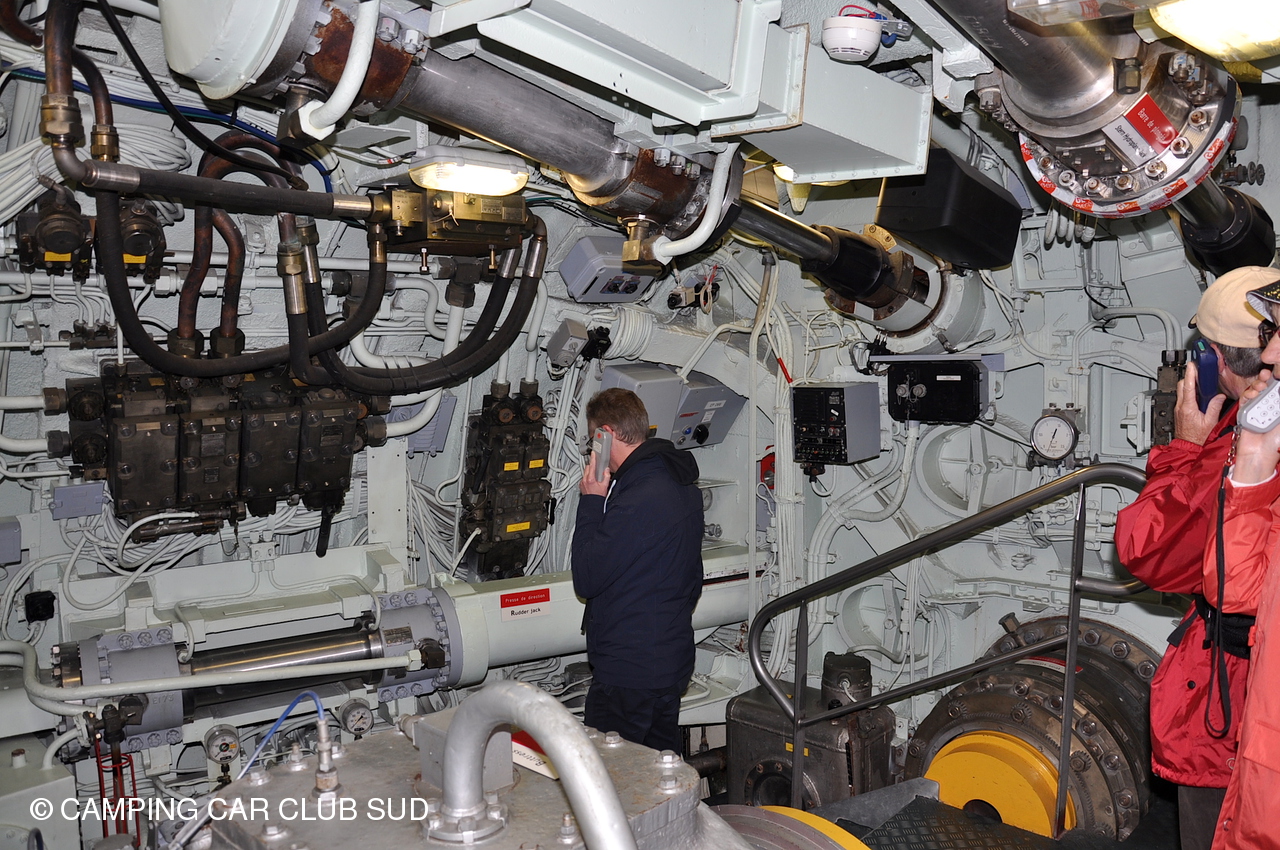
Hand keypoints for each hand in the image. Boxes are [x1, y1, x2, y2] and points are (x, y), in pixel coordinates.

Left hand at [579, 453, 610, 496]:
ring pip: (585, 472)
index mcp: (590, 479)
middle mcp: (584, 480)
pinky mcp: (581, 485)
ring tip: (595, 476)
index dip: (593, 458)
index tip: (593, 454)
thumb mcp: (605, 486)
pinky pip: (583, 478)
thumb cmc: (598, 497)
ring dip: (589, 472)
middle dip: (592, 466)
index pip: (592, 466)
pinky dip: (587, 477)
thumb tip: (606, 470)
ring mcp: (582, 483)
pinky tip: (592, 481)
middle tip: (597, 468)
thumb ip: (606, 476)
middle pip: (587, 468)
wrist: (593, 504)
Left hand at [1174, 360, 1224, 445]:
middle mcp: (1181, 407)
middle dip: (1189, 377)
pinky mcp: (1180, 411)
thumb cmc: (1198, 438)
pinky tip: (1198, 393)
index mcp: (1188, 408)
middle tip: (1198, 371)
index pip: (1187, 386)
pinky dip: (1189, 392)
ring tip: (1200, 380)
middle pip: (1181, 385)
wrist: (1189, 447)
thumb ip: (1214, 407)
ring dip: (1189, 384)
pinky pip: (1183, 397)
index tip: (1192, 365)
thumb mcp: (1210, 422)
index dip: (1190, 374)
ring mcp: (1179, 408)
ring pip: (1181, 391)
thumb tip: (1219, 396)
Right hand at [1232, 369, 1279, 483]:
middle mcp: (1269, 406)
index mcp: (1278, 409)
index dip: (1276, 380)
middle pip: (1267, 387)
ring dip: (1257, 385)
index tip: (1277, 373)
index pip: (1277, 390)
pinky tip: (1251, 394)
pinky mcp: (1244, 412)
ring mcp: (1256, 409)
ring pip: (1255, 391)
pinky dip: (1247, 394)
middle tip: (1267, 374)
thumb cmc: (1274, 441)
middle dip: (1267, 379)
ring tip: (1260, 385)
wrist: (1259, 454)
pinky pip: (1244, 400)